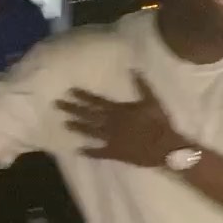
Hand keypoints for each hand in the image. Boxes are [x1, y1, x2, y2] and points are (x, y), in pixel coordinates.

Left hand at [56, 73, 184, 166]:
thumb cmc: (161, 124)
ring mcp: (112, 139)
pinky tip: (78, 150)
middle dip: (73, 109)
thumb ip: (142, 86)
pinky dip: (89, 152)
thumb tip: (133, 69)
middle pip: (88, 115)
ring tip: (64, 124)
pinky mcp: (116, 153)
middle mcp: (112, 124)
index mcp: (120, 110)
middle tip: (57, 105)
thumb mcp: (153, 101)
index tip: (69, 91)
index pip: (97, 102)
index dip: (83, 96)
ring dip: (77, 127)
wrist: (166, 148)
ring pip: (90, 132)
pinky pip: (99, 153)